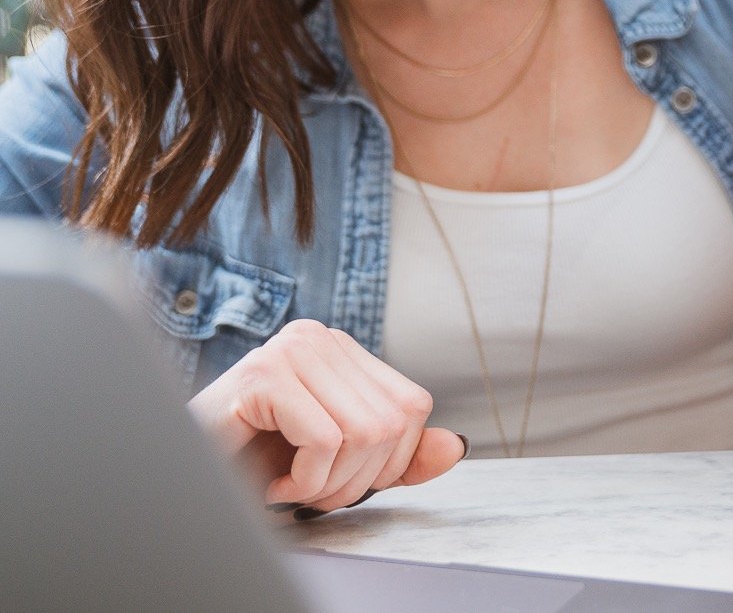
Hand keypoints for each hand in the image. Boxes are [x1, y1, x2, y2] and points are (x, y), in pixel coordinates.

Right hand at [187, 320, 467, 512]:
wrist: (182, 480)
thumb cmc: (253, 467)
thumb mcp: (340, 464)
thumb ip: (397, 456)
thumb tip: (455, 446)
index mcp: (343, 349)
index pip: (413, 405)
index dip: (389, 461)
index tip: (338, 478)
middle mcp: (320, 336)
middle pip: (392, 422)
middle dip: (357, 479)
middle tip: (309, 490)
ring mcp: (291, 349)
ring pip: (364, 432)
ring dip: (327, 484)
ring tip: (289, 485)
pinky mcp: (264, 374)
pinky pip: (325, 441)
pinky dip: (303, 482)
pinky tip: (271, 482)